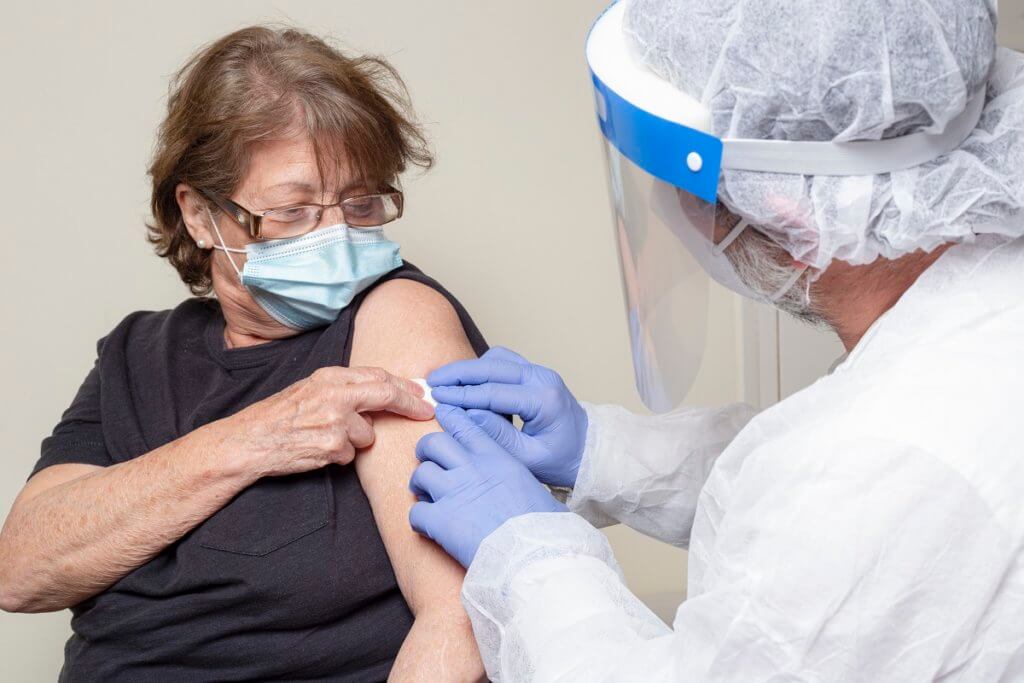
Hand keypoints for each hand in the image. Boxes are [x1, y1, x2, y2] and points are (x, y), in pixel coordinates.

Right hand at [234, 366, 434, 476]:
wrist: (249, 441)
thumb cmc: (279, 416)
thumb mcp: (310, 388)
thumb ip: (344, 387)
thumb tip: (382, 391)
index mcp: (329, 377)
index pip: (378, 376)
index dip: (404, 385)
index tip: (421, 393)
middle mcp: (334, 395)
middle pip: (386, 395)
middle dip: (411, 404)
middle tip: (427, 411)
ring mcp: (335, 421)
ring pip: (368, 434)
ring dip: (355, 440)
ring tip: (324, 437)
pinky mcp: (333, 446)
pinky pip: (352, 454)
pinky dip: (340, 456)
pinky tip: (317, 450)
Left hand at [409, 404, 566, 567]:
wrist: (533, 554)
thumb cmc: (541, 525)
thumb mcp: (531, 485)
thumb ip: (513, 474)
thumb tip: (517, 482)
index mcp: (496, 457)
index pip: (464, 425)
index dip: (450, 419)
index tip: (444, 419)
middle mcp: (471, 468)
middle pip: (433, 443)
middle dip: (426, 452)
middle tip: (431, 465)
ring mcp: (453, 492)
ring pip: (420, 473)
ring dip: (421, 485)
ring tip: (428, 497)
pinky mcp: (439, 520)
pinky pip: (416, 512)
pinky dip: (420, 520)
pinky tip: (430, 527)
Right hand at [427, 347, 587, 487]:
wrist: (587, 451)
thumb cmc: (560, 459)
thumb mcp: (527, 458)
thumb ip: (496, 436)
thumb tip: (464, 415)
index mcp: (544, 400)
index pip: (493, 392)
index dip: (461, 394)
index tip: (436, 398)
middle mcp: (543, 378)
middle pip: (492, 366)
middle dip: (458, 373)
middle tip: (432, 381)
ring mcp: (539, 372)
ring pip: (496, 358)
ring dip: (470, 368)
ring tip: (445, 382)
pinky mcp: (534, 373)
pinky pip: (503, 362)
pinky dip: (482, 369)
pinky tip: (466, 384)